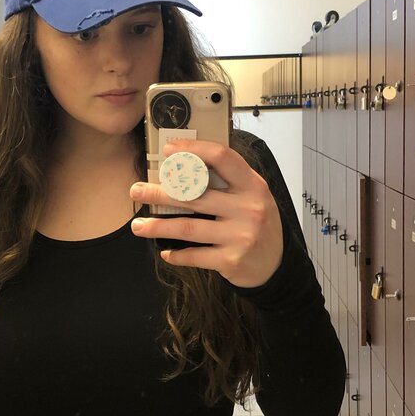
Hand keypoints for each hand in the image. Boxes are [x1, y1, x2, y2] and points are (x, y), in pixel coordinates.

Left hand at [129, 138, 283, 288]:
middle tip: (137, 191)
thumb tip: (185, 167)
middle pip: (195, 195)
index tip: (169, 150)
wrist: (277, 265)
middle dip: (160, 193)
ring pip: (188, 227)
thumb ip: (228, 182)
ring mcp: (240, 235)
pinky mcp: (231, 260)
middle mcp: (248, 208)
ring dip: (158, 226)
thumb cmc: (259, 225)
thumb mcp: (253, 196)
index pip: (222, 157)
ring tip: (138, 226)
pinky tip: (165, 252)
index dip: (193, 150)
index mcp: (252, 185)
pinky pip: (195, 255)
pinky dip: (177, 255)